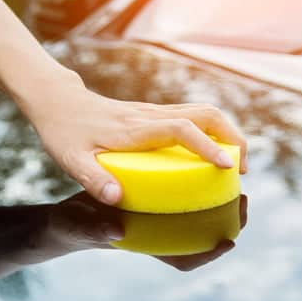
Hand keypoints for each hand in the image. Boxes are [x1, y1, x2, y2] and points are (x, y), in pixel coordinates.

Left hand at [16, 69, 246, 204]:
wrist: (59, 101)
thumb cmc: (64, 132)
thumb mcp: (70, 160)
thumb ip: (93, 179)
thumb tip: (117, 198)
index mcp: (135, 128)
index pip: (181, 129)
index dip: (207, 146)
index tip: (227, 166)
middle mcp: (150, 115)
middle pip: (205, 113)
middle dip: (232, 136)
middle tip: (242, 167)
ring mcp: (154, 111)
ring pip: (203, 111)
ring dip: (227, 132)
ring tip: (236, 162)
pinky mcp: (154, 113)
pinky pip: (193, 116)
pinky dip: (213, 131)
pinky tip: (213, 152)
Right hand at [53, 192, 246, 271]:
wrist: (67, 213)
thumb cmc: (72, 224)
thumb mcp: (80, 225)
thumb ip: (95, 230)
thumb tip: (117, 232)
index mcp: (146, 246)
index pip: (183, 259)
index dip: (207, 255)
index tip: (227, 242)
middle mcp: (157, 235)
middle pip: (200, 237)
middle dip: (226, 224)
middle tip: (243, 201)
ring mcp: (157, 219)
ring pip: (197, 217)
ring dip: (218, 204)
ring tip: (235, 182)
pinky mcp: (154, 203)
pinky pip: (183, 199)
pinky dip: (198, 186)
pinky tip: (206, 165)